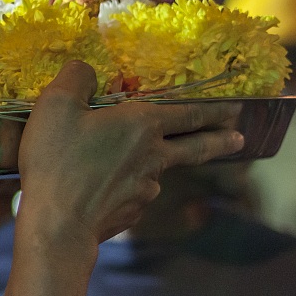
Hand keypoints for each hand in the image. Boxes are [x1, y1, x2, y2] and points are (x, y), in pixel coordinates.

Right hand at [16, 61, 242, 250]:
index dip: (213, 109)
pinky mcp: (131, 213)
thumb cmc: (57, 160)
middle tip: (239, 138)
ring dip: (158, 164)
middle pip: (194, 147)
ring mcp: (146, 189)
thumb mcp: (56, 104)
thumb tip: (85, 70)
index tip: (237, 109)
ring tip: (142, 161)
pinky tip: (105, 187)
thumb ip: (77, 77)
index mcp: (142, 124)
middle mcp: (154, 157)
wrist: (57, 225)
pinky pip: (133, 192)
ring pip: (158, 170)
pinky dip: (127, 186)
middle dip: (219, 140)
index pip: (188, 114)